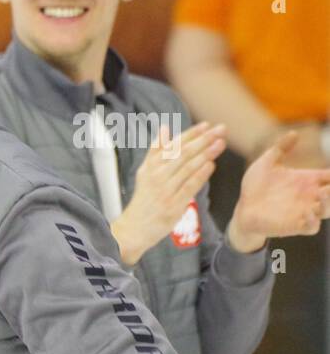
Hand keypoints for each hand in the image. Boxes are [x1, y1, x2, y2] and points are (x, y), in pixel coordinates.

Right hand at [111, 121, 225, 264]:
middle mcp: (156, 176)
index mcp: (150, 166)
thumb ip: (155, 150)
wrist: (134, 228)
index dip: (190, 134)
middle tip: (220, 129)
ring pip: (188, 167)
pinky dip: (201, 174)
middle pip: (183, 153)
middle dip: (203, 140)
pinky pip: (189, 186)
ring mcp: (165, 190)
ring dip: (206, 153)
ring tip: (220, 143)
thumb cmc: (144, 199)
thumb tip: (164, 128)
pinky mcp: (173, 204)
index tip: (206, 125)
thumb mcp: (145, 172)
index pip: (173, 145)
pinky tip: (211, 165)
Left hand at [228, 131, 329, 251]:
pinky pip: (311, 227)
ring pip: (327, 210)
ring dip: (329, 203)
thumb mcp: (267, 163)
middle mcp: (310, 196)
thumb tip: (294, 132)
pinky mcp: (293, 226)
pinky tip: (308, 211)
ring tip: (324, 193)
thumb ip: (281, 148)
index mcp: (308, 181)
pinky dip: (313, 221)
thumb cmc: (256, 186)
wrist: (242, 208)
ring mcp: (303, 212)